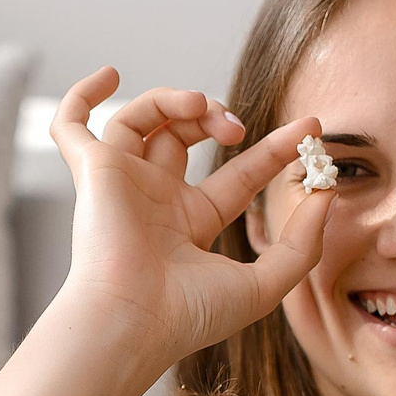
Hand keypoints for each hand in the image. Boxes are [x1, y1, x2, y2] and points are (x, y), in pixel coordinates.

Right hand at [48, 68, 333, 373]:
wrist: (133, 321)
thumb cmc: (189, 315)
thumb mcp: (266, 283)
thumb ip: (303, 242)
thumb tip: (325, 193)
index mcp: (190, 224)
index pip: (237, 174)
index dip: (273, 149)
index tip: (310, 126)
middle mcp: (153, 200)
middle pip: (183, 136)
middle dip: (215, 117)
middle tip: (238, 127)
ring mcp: (121, 183)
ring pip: (142, 119)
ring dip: (174, 98)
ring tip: (202, 106)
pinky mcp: (92, 172)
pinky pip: (70, 125)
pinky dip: (82, 95)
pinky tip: (110, 74)